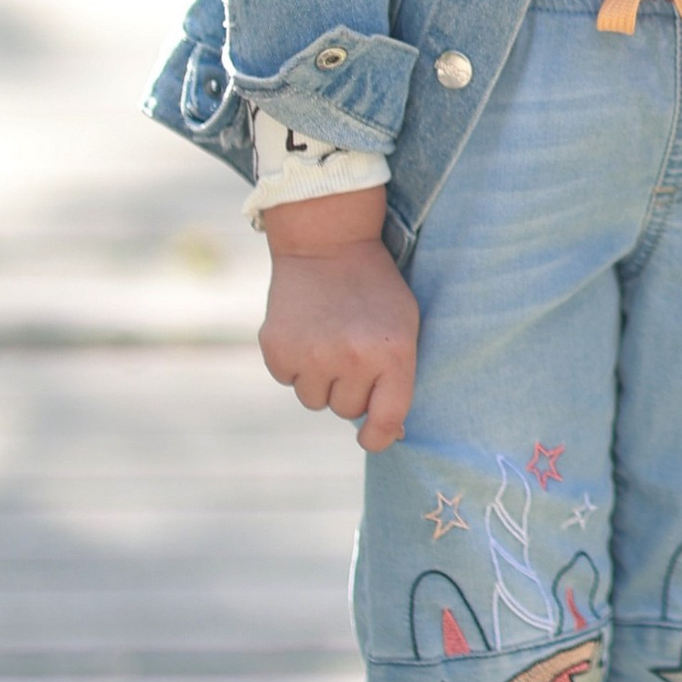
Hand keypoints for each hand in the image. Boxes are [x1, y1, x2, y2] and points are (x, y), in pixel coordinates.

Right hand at [258, 185, 418, 450]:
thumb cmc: (374, 289)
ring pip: (314, 399)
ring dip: (320, 378)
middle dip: (349, 387)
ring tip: (327, 337)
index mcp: (393, 353)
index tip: (372, 438)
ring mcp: (311, 355)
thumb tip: (390, 434)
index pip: (386, 419)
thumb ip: (399, 378)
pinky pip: (287, 380)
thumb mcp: (404, 325)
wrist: (327, 242)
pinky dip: (294, 363)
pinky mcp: (277, 349)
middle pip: (346, 409)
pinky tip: (305, 330)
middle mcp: (351, 359)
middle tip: (350, 349)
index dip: (379, 436)